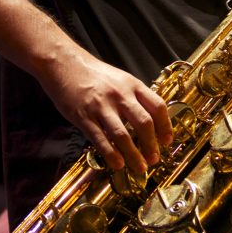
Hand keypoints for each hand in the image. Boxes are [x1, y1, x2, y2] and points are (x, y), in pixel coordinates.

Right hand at [38, 48, 172, 175]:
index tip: (167, 141)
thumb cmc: (94, 74)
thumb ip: (135, 97)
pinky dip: (111, 154)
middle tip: (154, 159)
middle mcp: (120, 95)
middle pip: (144, 123)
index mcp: (132, 85)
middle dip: (151, 145)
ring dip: (133, 155)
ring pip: (123, 135)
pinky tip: (117, 164)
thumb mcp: (121, 79)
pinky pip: (100, 138)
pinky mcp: (84, 116)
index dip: (165, 126)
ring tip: (139, 167)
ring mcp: (101, 106)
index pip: (157, 106)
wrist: (64, 64)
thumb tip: (150, 119)